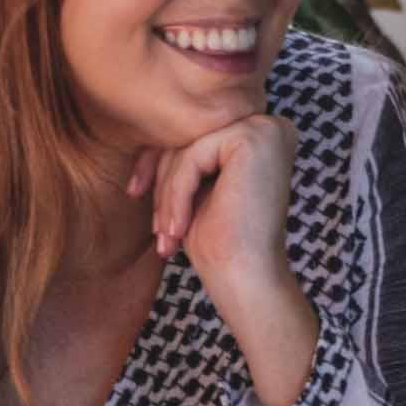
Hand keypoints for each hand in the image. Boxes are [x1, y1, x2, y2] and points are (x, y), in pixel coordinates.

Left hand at [141, 113, 315, 398]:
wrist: (247, 280)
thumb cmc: (222, 243)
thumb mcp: (196, 188)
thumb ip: (185, 154)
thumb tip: (147, 125)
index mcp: (261, 136)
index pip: (195, 137)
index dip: (160, 166)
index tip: (135, 193)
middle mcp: (270, 126)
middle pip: (189, 137)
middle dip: (160, 180)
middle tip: (156, 228)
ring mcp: (265, 128)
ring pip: (187, 147)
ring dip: (166, 194)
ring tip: (165, 235)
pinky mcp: (252, 138)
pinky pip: (192, 156)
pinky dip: (176, 195)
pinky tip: (176, 230)